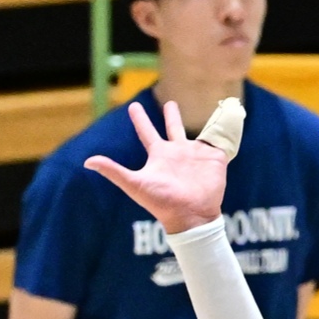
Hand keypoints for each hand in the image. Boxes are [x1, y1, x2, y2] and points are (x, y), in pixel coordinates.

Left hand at [82, 100, 227, 235]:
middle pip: (172, 128)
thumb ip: (113, 171)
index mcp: (159, 156)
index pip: (147, 132)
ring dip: (200, 123)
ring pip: (196, 133)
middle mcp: (177, 153)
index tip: (133, 106)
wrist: (191, 216)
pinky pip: (219, 140)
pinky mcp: (214, 158)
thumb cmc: (162, 202)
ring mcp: (196, 155)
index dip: (140, 119)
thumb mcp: (135, 184)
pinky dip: (226, 130)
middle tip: (169, 102)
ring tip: (204, 111)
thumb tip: (87, 162)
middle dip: (171, 115)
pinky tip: (232, 118)